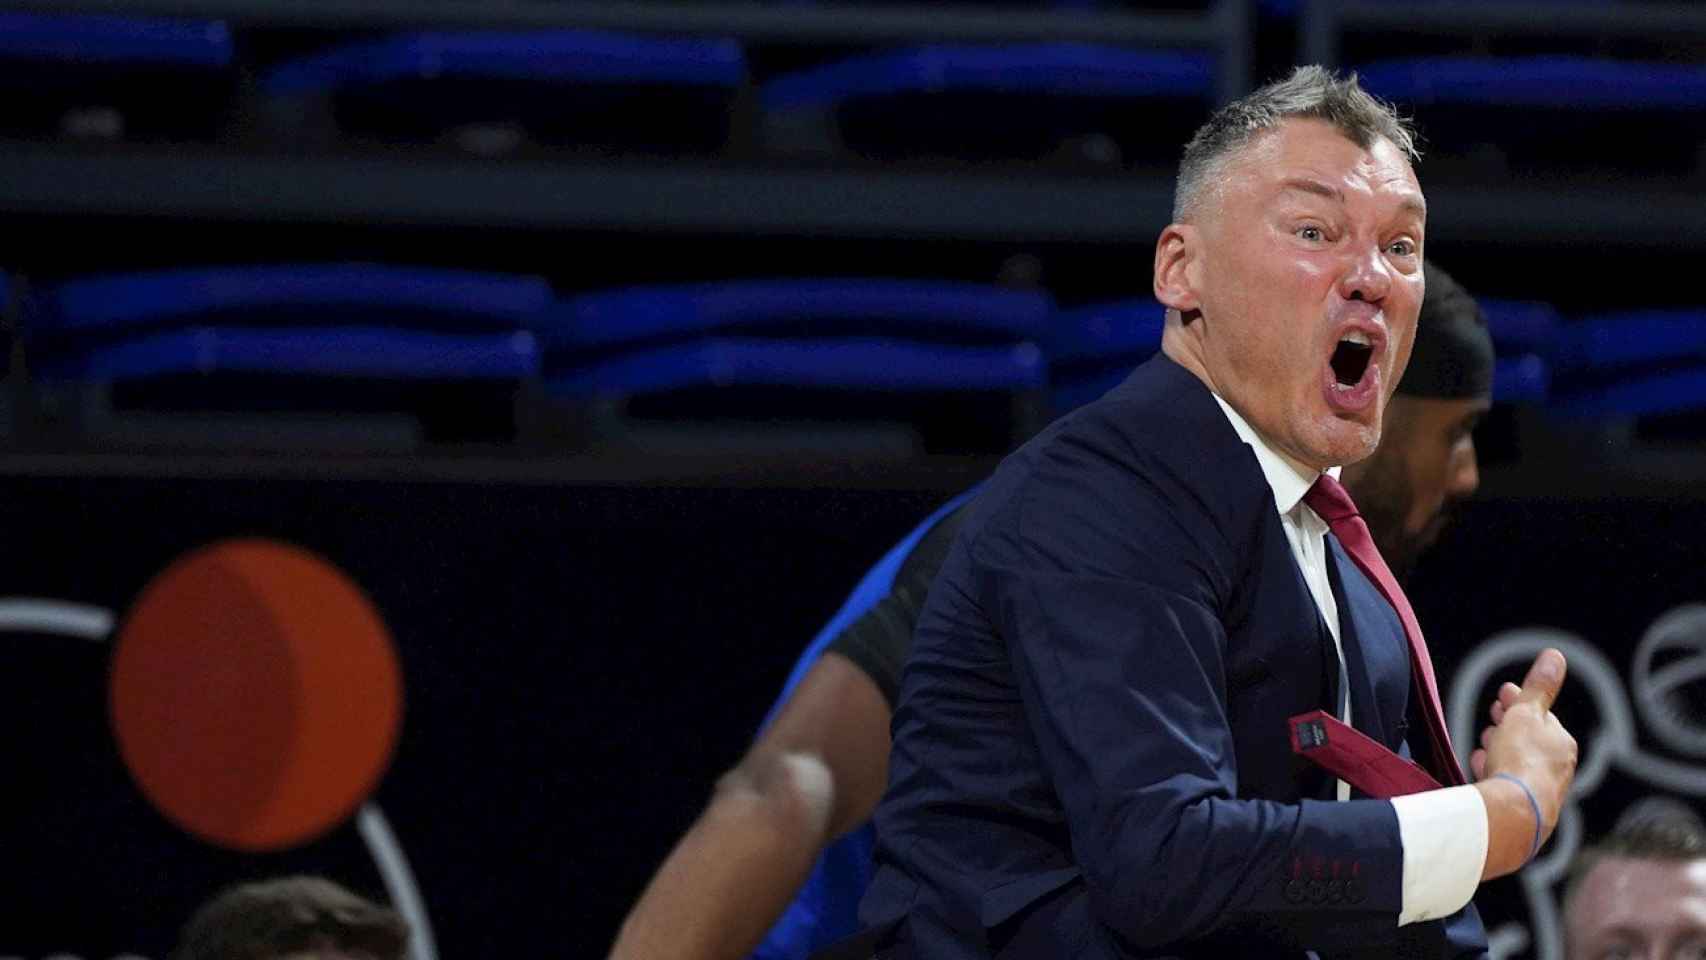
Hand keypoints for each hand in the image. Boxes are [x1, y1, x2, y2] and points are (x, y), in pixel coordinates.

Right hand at [1470, 648, 1577, 877]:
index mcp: (1562, 744)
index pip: (1541, 717)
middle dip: (1509, 726)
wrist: (1513, 813)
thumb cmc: (1521, 761)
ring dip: (1500, 749)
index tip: (1503, 696)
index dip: (1519, 703)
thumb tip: (1555, 656)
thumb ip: (1538, 686)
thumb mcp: (1525, 713)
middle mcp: (1558, 770)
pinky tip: (1482, 768)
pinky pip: (1507, 783)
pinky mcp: (1524, 810)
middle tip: (1492, 715)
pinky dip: (1495, 771)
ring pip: (1517, 763)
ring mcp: (1542, 792)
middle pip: (1529, 740)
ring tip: (1484, 742)